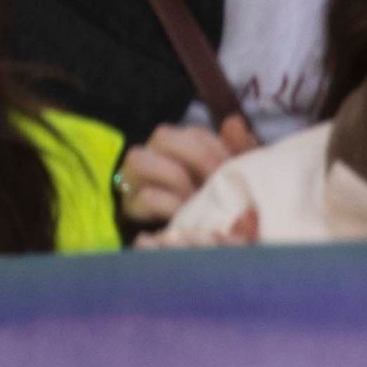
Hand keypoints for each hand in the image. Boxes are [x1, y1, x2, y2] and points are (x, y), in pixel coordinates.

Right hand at [117, 114, 248, 234]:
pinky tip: (184, 215)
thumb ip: (238, 151)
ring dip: (175, 177)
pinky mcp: (129, 206)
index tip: (235, 172)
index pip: (195, 133)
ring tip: (195, 199)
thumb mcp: (230, 180)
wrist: (185, 244)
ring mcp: (134, 178)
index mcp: (180, 144)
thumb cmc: (212, 206)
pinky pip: (144, 196)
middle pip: (163, 136)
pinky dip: (168, 204)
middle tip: (216, 183)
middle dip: (196, 158)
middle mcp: (153, 153)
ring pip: (139, 157)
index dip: (217, 149)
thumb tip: (234, 122)